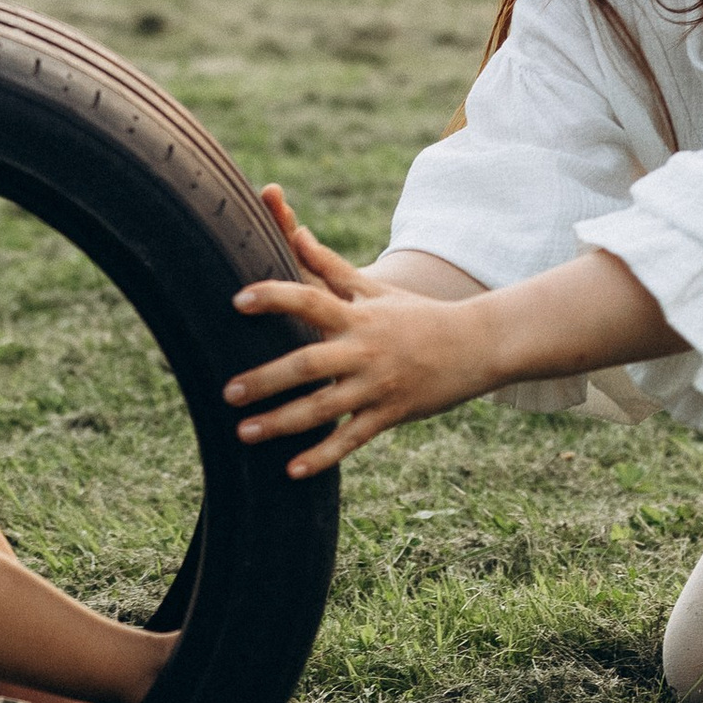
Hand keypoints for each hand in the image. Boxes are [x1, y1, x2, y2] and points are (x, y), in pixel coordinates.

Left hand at [225, 181, 490, 476]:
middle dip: (265, 380)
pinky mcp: (389, 415)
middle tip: (227, 392)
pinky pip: (351, 439)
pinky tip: (291, 471)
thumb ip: (330, 266)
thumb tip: (295, 232)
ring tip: (243, 432)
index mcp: (357, 316)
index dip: (275, 297)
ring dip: (281, 422)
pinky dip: (322, 456)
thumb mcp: (375, 289)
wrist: (475, 345)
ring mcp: (377, 386)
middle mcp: (364, 351)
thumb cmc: (416, 314)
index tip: (238, 300)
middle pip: (308, 364)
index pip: (311, 300)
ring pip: (323, 409)